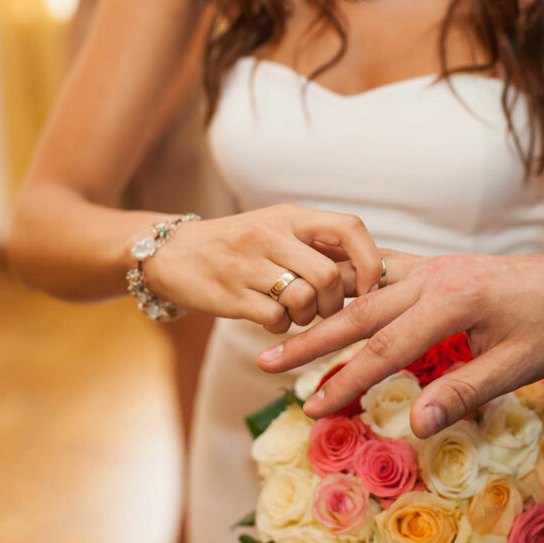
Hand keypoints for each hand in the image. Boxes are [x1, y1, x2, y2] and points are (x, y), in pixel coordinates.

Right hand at [144, 204, 381, 332]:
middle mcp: (269, 234)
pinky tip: (270, 318)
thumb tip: (372, 269)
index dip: (368, 261)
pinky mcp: (228, 294)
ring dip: (307, 317)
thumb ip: (317, 244)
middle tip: (324, 309)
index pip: (348, 227)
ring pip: (304, 299)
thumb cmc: (238, 246)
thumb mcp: (276, 230)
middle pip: (328, 276)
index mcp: (289, 216)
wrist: (171, 253)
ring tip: (294, 313)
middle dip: (334, 304)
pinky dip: (281, 326)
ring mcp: (247, 264)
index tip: (368, 287)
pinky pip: (275, 319)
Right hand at [257, 252, 543, 436]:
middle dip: (311, 341)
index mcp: (453, 302)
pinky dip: (349, 285)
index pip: (387, 348)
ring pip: (364, 289)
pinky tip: (326, 296)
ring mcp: (430, 267)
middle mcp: (433, 278)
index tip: (312, 407)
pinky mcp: (433, 266)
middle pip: (360, 313)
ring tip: (282, 331)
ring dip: (323, 312)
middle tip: (265, 363)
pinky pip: (380, 271)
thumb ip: (464, 392)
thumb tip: (414, 425)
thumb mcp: (518, 366)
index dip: (347, 381)